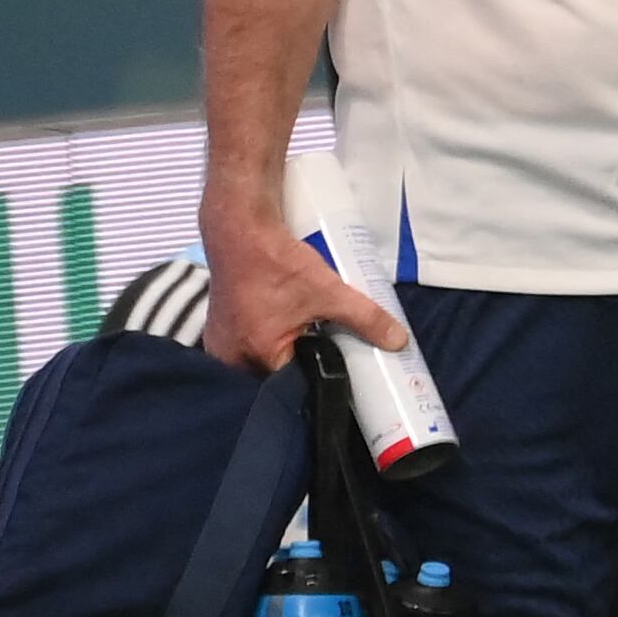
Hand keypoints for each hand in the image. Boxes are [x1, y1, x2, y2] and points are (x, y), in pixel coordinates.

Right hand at [196, 187, 404, 371]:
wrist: (238, 229)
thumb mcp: (327, 290)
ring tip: (305, 335)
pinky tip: (283, 327)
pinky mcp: (219, 331)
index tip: (338, 371)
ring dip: (284, 352)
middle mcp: (233, 358)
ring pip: (264, 362)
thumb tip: (398, 341)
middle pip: (279, 377)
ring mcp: (221, 345)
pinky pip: (249, 347)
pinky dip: (267, 340)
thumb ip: (365, 317)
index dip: (319, 380)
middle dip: (302, 365)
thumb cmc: (276, 260)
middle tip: (323, 347)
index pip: (296, 388)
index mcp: (257, 356)